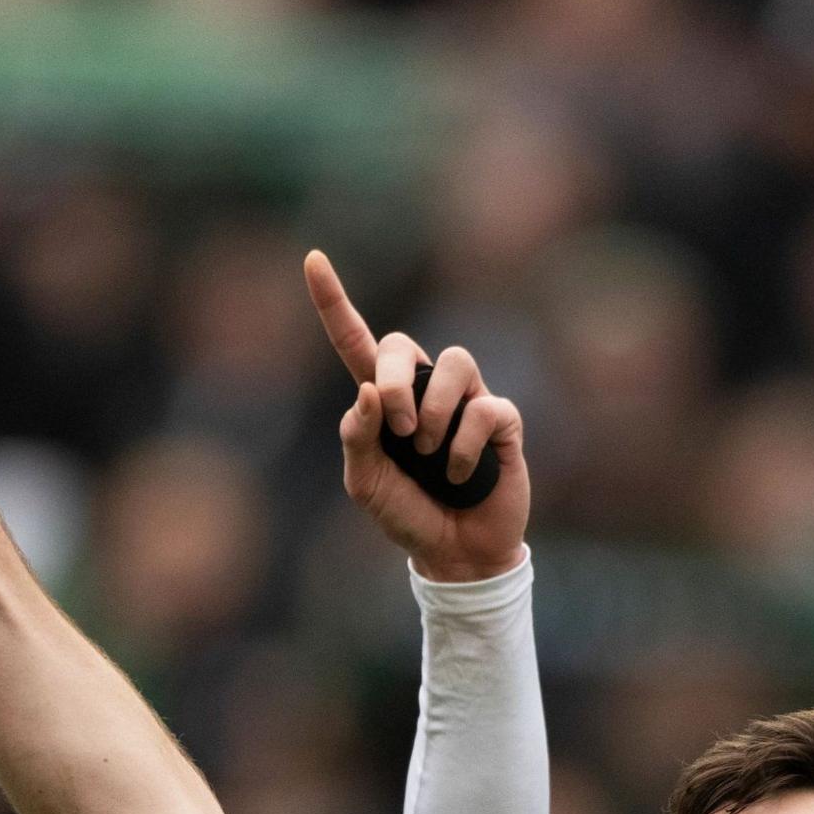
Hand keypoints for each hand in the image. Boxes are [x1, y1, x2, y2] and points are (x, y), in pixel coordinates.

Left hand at [305, 251, 529, 581]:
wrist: (454, 554)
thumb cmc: (407, 514)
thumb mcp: (365, 483)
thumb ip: (358, 437)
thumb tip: (369, 389)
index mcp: (382, 399)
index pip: (355, 339)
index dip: (333, 301)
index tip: (312, 259)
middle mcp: (424, 389)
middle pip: (401, 344)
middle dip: (394, 382)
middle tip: (399, 429)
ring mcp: (465, 401)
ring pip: (452, 361)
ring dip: (434, 412)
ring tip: (430, 453)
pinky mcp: (501, 421)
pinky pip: (483, 408)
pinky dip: (463, 448)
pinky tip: (459, 475)